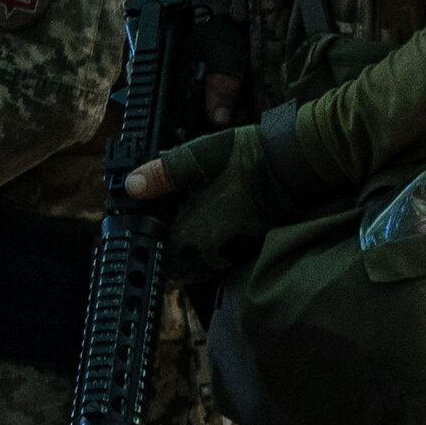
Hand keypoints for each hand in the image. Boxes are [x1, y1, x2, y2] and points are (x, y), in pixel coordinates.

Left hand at [124, 119, 285, 275]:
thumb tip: (132, 186)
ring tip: (185, 249)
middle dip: (174, 262)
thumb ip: (164, 173)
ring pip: (208, 266)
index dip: (156, 253)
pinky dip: (216, 255)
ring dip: (195, 261)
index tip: (147, 247)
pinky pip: (228, 257)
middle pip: (187, 268)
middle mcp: (216, 245)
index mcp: (198, 228)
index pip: (167, 256)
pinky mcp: (253, 241)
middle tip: (164, 250)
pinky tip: (213, 239)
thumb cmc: (246, 158)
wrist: (293, 163)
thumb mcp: (199, 156)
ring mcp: (237, 246)